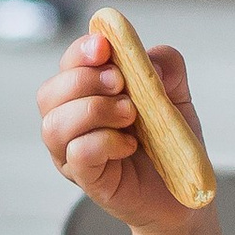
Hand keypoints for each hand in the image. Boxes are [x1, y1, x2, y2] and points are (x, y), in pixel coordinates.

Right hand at [37, 27, 212, 234]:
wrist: (185, 188)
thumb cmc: (170, 139)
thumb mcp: (175, 93)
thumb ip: (166, 65)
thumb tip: (146, 60)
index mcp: (87, 94)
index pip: (68, 65)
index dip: (81, 51)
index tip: (104, 46)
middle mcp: (71, 123)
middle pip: (49, 93)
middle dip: (85, 80)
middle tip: (121, 84)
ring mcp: (73, 154)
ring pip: (54, 125)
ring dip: (93, 110)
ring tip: (130, 114)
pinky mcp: (87, 180)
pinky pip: (77, 154)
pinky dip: (104, 142)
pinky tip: (129, 145)